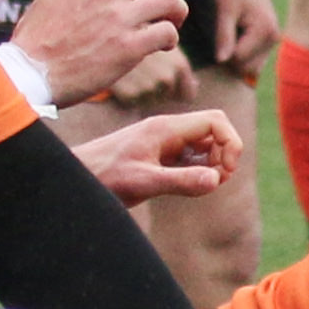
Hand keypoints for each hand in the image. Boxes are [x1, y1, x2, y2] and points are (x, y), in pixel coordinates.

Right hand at [14, 0, 188, 106]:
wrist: (29, 74)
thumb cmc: (37, 39)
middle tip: (164, 9)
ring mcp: (118, 19)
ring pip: (169, 1)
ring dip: (175, 15)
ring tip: (168, 27)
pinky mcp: (127, 48)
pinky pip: (167, 33)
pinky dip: (170, 39)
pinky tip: (161, 47)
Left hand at [78, 109, 240, 206]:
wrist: (77, 176)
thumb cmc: (104, 176)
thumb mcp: (143, 182)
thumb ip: (180, 181)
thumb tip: (217, 180)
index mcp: (166, 128)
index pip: (215, 122)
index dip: (231, 143)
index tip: (225, 172)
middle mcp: (168, 131)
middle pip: (214, 130)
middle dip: (226, 153)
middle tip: (217, 180)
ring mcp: (164, 143)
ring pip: (204, 145)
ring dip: (213, 163)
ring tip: (203, 186)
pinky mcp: (159, 156)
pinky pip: (190, 157)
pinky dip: (198, 170)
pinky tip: (189, 187)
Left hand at [212, 0, 283, 72]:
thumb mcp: (224, 9)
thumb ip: (223, 35)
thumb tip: (221, 60)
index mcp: (263, 32)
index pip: (238, 59)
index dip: (224, 51)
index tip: (218, 33)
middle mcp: (273, 39)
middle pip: (246, 68)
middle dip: (231, 58)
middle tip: (223, 35)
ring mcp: (273, 42)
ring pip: (251, 68)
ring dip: (237, 59)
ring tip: (231, 35)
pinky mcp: (269, 43)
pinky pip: (254, 61)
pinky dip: (243, 56)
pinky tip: (237, 39)